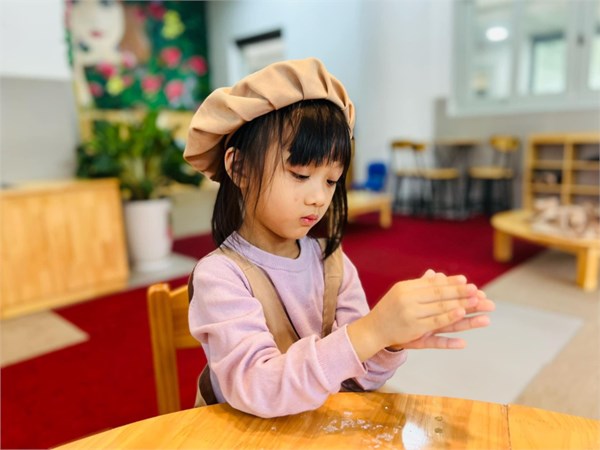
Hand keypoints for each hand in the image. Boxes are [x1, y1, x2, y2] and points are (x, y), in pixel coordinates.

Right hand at [348, 269, 480, 360]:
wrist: (372, 330)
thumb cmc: (389, 311)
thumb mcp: (402, 294)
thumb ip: (420, 285)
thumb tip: (436, 275)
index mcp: (406, 288)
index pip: (433, 284)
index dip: (450, 283)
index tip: (466, 281)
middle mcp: (408, 299)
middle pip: (439, 295)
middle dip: (460, 292)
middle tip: (477, 291)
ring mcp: (411, 314)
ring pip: (440, 308)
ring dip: (460, 304)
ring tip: (476, 302)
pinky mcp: (414, 329)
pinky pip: (436, 323)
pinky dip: (449, 319)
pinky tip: (461, 316)